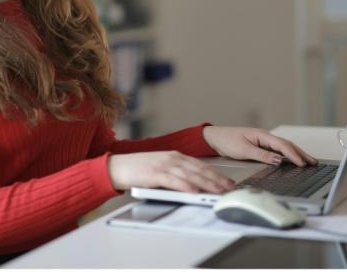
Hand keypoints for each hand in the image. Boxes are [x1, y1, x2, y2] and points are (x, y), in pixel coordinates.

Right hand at [107, 151, 235, 193]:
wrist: (117, 166)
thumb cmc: (138, 170)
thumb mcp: (160, 168)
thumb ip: (176, 173)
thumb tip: (194, 185)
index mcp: (174, 156)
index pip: (200, 165)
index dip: (215, 173)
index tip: (227, 181)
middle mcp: (171, 158)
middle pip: (198, 169)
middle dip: (216, 179)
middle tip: (229, 188)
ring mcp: (163, 165)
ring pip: (190, 175)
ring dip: (206, 183)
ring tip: (218, 191)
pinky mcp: (154, 173)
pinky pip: (173, 180)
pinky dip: (185, 186)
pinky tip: (194, 191)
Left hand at [202, 126, 317, 166]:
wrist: (215, 138)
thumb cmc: (227, 141)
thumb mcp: (244, 150)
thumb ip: (262, 155)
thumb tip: (279, 160)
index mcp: (262, 135)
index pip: (282, 145)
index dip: (294, 155)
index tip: (303, 163)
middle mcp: (264, 136)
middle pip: (287, 145)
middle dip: (301, 153)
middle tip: (313, 162)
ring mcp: (263, 140)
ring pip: (283, 147)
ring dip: (296, 154)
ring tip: (308, 161)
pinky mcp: (260, 145)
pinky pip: (277, 150)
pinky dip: (287, 154)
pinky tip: (292, 160)